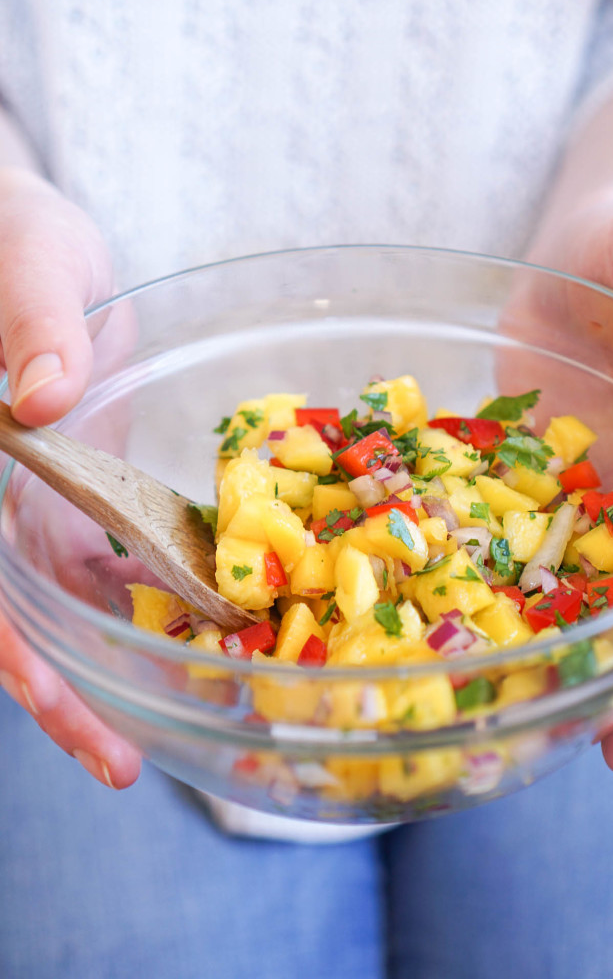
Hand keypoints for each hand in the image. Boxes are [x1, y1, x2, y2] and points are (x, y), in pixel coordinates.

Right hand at [0, 168, 140, 787]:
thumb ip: (31, 324)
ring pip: (73, 601)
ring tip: (189, 700)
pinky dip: (154, 593)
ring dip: (124, 655)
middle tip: (124, 761)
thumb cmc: (10, 238)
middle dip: (70, 693)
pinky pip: (115, 557)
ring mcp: (44, 503)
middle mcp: (4, 504)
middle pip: (24, 618)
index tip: (59, 707)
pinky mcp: (89, 489)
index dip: (14, 654)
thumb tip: (42, 399)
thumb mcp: (27, 265)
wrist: (32, 239)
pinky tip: (204, 619)